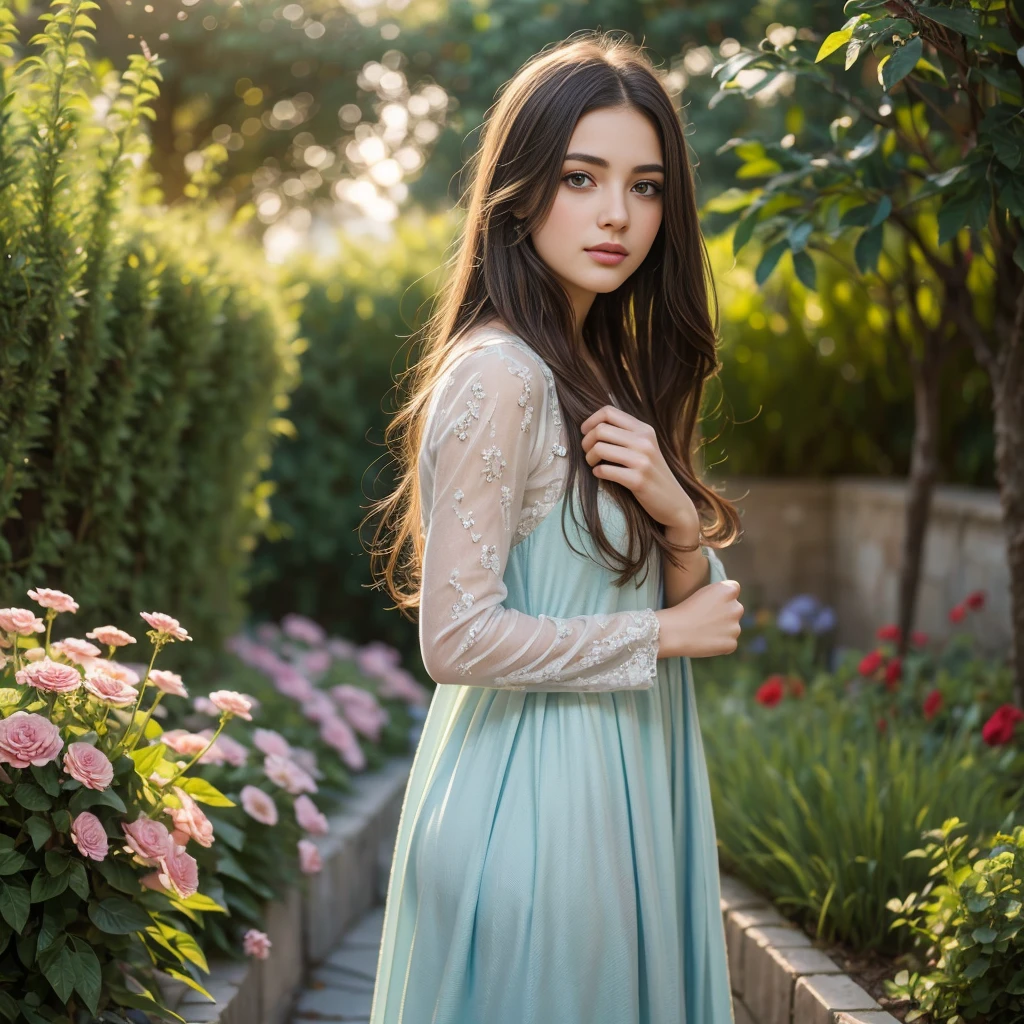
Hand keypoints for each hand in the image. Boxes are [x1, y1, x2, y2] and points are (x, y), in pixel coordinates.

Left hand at [581, 405, 698, 534]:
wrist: (674, 502)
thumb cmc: (652, 474)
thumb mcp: (645, 447)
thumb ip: (626, 434)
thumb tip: (592, 426)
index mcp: (644, 429)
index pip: (608, 412)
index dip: (590, 421)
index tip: (585, 433)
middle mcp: (644, 441)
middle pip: (600, 430)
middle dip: (586, 442)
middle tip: (588, 453)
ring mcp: (642, 461)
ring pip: (599, 448)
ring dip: (589, 458)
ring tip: (593, 464)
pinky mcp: (638, 480)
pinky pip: (604, 470)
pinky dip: (597, 472)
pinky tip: (600, 475)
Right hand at [655, 579, 742, 657]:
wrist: (674, 631)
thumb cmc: (683, 610)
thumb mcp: (702, 593)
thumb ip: (720, 596)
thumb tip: (728, 606)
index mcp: (728, 590)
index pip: (734, 589)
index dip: (721, 597)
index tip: (710, 603)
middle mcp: (736, 607)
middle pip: (735, 609)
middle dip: (725, 613)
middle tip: (705, 619)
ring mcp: (735, 627)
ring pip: (732, 627)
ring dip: (723, 630)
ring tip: (702, 631)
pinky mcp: (731, 643)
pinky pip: (729, 643)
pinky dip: (720, 644)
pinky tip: (705, 641)